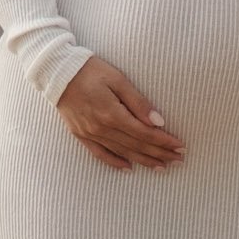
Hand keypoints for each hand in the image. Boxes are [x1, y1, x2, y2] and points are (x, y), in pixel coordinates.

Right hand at [57, 58, 185, 171]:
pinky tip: (129, 168)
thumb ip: (138, 103)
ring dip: (143, 161)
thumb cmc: (90, 71)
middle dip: (160, 154)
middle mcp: (101, 128)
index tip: (181, 147)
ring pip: (122, 153)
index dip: (164, 142)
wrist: (57, 72)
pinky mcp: (80, 135)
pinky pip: (100, 154)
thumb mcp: (118, 80)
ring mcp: (90, 134)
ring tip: (161, 167)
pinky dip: (115, 162)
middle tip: (179, 160)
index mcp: (113, 114)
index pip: (145, 134)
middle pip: (137, 146)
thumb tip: (159, 122)